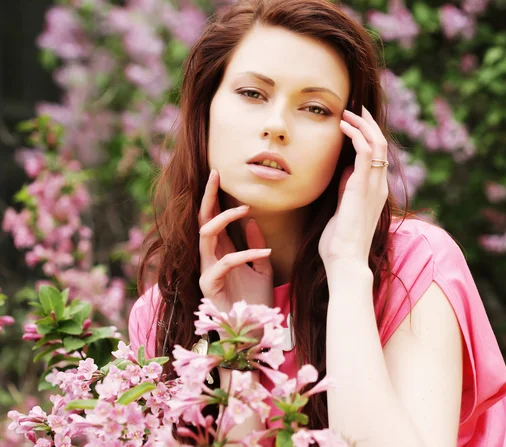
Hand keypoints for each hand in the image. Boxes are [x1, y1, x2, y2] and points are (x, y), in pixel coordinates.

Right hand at [198, 170, 273, 313]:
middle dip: (208, 196)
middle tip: (216, 174)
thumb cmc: (255, 302)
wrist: (252, 331)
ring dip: (225, 219)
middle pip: (203, 220)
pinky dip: (247, 253)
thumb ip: (256, 246)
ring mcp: (206, 270)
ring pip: (206, 234)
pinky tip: (266, 251)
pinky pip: (226, 262)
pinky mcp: (209, 285)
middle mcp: (209, 258)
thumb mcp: (261, 269)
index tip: (219, 174)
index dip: (214, 197)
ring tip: (246, 208)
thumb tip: (254, 221)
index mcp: (220, 252)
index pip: (213, 218)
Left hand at [318, 106, 388, 268]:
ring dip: (362, 124)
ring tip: (347, 112)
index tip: (354, 120)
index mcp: (375, 191)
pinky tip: (343, 127)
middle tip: (354, 107)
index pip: (378, 154)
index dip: (368, 134)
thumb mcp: (342, 209)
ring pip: (377, 143)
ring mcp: (374, 186)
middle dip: (368, 122)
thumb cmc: (340, 243)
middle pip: (381, 143)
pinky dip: (356, 135)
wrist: (345, 261)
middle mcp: (379, 185)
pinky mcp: (363, 187)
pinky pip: (366, 152)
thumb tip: (344, 171)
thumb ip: (345, 190)